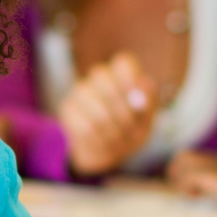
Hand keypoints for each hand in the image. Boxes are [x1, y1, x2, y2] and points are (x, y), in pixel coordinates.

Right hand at [59, 52, 156, 175]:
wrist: (107, 151)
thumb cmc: (131, 130)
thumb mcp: (146, 119)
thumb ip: (148, 100)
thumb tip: (144, 84)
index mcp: (122, 73)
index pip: (124, 64)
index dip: (132, 83)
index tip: (140, 105)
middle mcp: (100, 76)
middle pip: (110, 87)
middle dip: (125, 117)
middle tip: (134, 133)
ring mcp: (80, 90)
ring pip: (99, 113)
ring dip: (114, 133)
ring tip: (119, 141)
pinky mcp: (68, 108)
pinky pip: (86, 127)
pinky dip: (99, 140)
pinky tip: (103, 143)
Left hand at [168, 150, 216, 208]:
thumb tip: (208, 193)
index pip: (190, 156)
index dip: (184, 171)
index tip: (191, 189)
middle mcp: (216, 159)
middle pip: (183, 154)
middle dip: (178, 173)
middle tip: (189, 191)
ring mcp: (216, 165)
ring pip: (183, 161)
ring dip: (181, 179)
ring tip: (193, 194)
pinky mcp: (216, 175)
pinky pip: (190, 175)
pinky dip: (187, 187)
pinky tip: (197, 197)